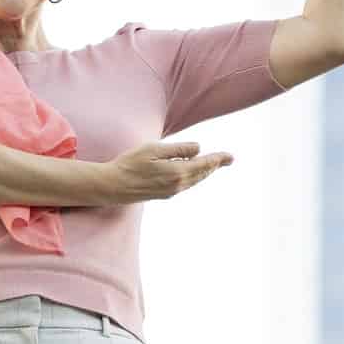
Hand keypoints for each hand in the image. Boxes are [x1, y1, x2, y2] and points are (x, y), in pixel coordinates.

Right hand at [106, 141, 232, 201]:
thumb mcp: (154, 149)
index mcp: (177, 172)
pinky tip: (192, 174)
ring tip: (213, 165)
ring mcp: (171, 191)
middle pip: (202, 174)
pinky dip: (194, 177)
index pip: (204, 164)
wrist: (112, 187)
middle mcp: (178, 184)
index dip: (217, 159)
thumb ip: (178, 149)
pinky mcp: (163, 194)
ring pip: (194, 180)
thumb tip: (198, 149)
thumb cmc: (130, 164)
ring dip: (204, 172)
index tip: (230, 156)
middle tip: (228, 159)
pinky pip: (185, 184)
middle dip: (215, 165)